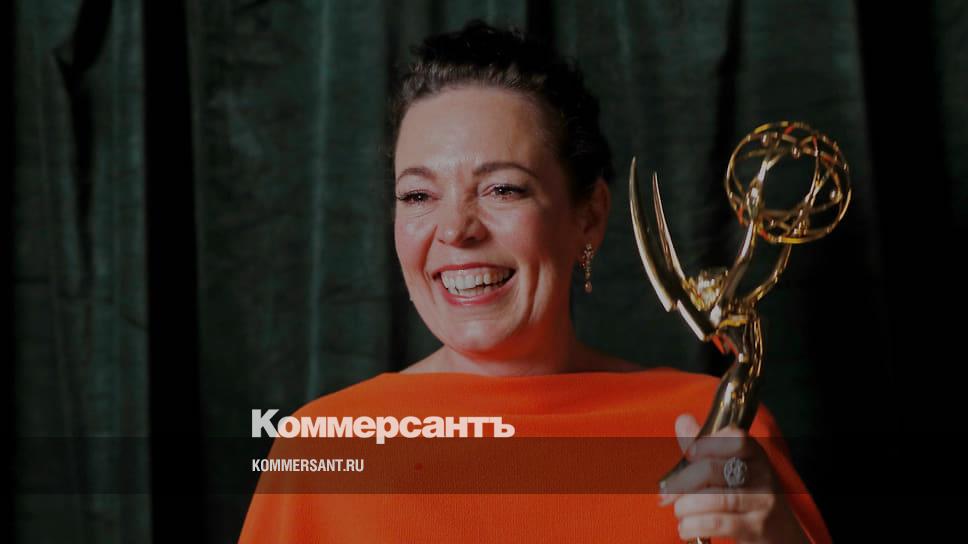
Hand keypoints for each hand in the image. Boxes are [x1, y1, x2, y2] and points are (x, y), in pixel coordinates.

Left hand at [657, 414, 808, 543]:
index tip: (688, 454)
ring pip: (714, 498)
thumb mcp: (732, 467)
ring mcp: (762, 502)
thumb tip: (683, 420)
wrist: (782, 534)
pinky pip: (718, 523)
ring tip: (679, 512)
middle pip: (713, 469)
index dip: (707, 443)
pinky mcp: (756, 528)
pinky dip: (694, 525)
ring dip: (685, 506)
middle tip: (666, 495)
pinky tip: (686, 528)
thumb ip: (707, 446)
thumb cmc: (749, 496)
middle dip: (681, 483)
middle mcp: (762, 475)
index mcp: (754, 454)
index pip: (735, 438)